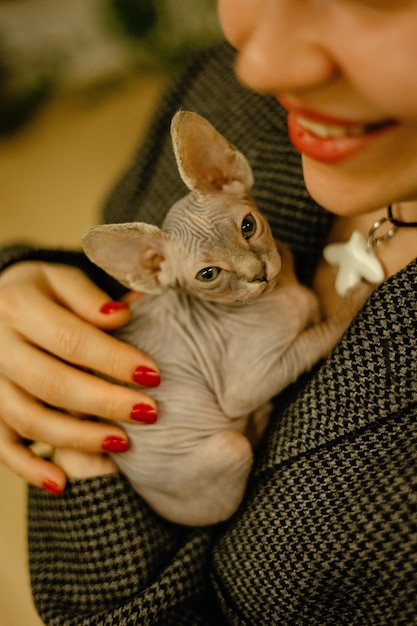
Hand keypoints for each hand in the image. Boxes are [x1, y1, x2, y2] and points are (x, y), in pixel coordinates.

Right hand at [0, 261, 159, 492]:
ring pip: (29, 419)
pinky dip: (28, 468)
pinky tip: (62, 482)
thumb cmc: (41, 292)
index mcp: (17, 306)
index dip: (114, 361)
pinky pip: (2, 445)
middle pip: (52, 384)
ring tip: (123, 445)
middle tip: (149, 413)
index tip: (153, 375)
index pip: (71, 340)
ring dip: (78, 438)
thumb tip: (121, 316)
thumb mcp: (61, 279)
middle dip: (106, 403)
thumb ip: (88, 297)